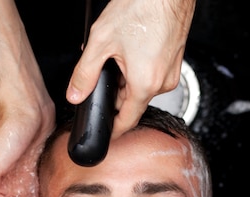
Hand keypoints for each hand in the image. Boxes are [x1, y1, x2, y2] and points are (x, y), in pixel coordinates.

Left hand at [66, 0, 195, 138]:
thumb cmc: (142, 8)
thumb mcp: (101, 42)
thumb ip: (84, 74)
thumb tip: (75, 95)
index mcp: (144, 84)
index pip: (126, 121)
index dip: (112, 129)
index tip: (103, 132)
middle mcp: (162, 82)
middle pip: (132, 101)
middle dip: (114, 92)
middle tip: (101, 72)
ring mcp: (171, 72)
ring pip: (141, 87)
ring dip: (126, 78)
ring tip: (117, 53)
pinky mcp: (174, 61)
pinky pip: (152, 74)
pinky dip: (138, 67)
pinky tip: (130, 47)